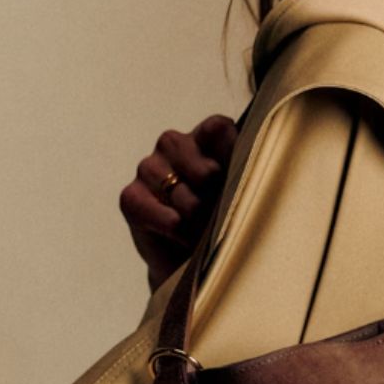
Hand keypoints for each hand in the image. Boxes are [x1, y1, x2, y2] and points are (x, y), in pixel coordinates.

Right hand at [120, 114, 238, 290]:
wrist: (187, 254)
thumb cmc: (220, 212)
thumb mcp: (239, 186)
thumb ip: (244, 168)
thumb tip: (252, 168)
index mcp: (204, 134)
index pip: (218, 129)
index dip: (231, 156)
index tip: (241, 176)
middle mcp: (174, 143)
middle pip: (206, 172)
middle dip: (217, 202)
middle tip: (221, 215)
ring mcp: (149, 167)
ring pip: (186, 199)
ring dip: (199, 222)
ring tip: (204, 230)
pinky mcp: (131, 196)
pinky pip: (162, 216)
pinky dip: (179, 232)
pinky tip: (184, 235)